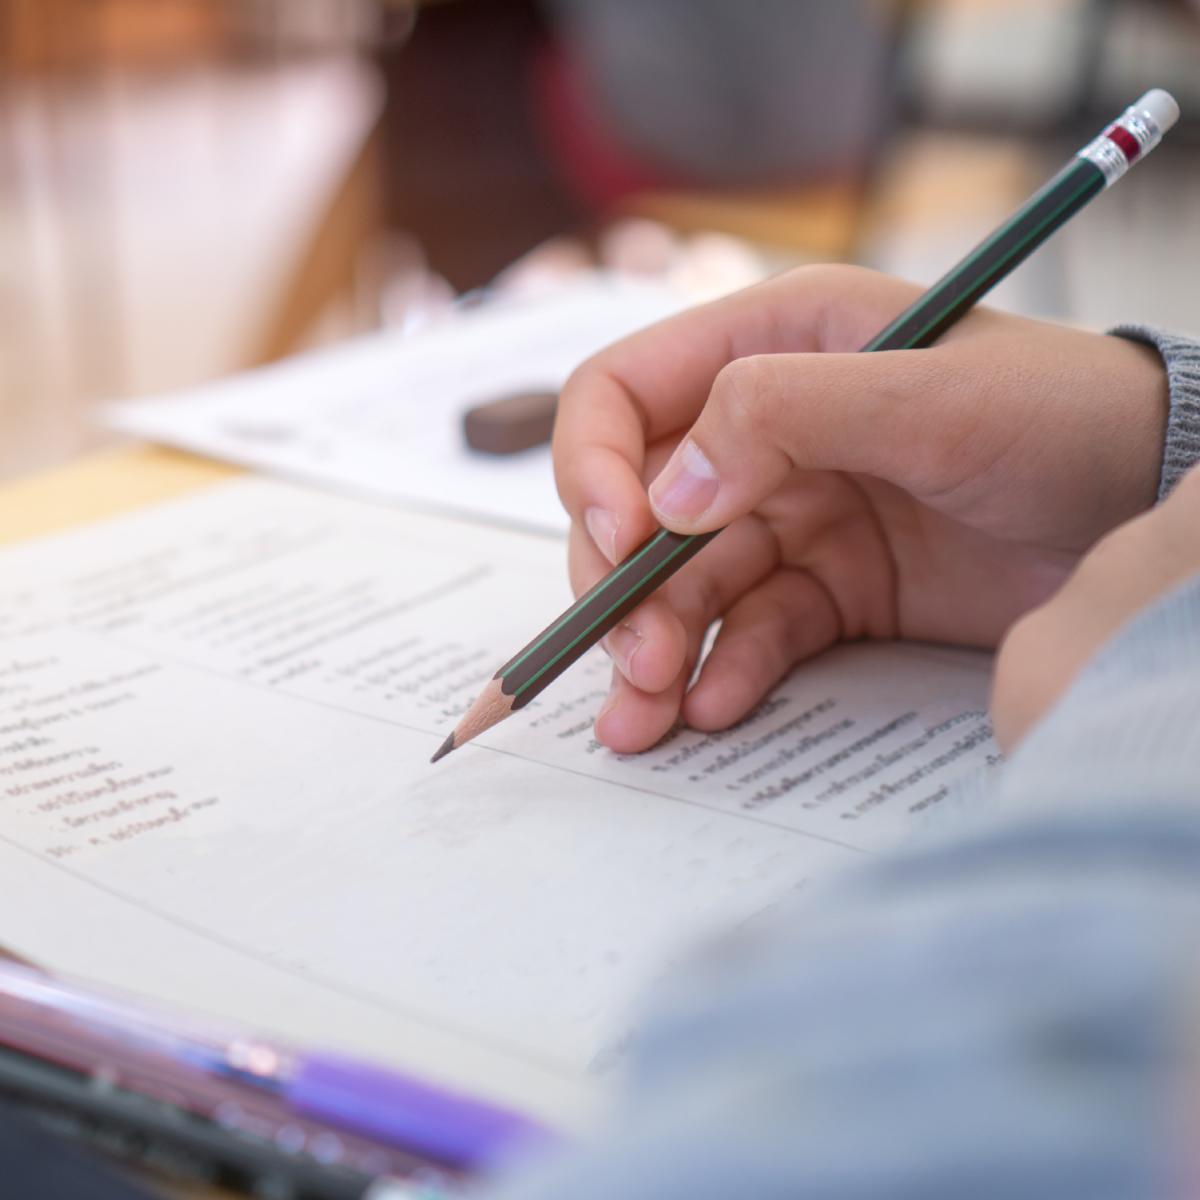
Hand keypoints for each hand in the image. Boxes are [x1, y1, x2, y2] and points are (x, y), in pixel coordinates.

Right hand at [553, 265, 1167, 752]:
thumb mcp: (927, 396)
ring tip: (648, 714)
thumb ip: (784, 418)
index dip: (592, 466)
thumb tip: (664, 497)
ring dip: (659, 647)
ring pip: (689, 584)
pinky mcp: (832, 587)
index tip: (617, 541)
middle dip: (623, 586)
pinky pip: (756, 631)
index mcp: (770, 346)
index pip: (623, 394)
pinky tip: (717, 707)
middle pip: (641, 509)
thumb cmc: (1059, 414)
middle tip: (631, 659)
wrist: (1150, 502)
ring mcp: (795, 514)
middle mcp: (764, 431)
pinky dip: (730, 669)